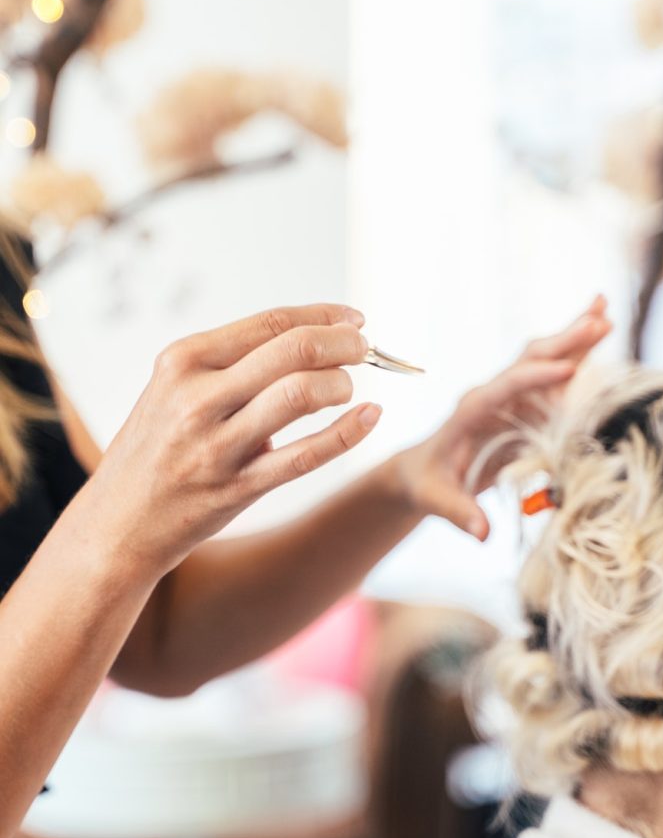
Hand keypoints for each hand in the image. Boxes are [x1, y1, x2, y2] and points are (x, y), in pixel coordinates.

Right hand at [81, 304, 380, 579]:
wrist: (118, 521)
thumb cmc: (159, 445)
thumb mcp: (177, 388)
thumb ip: (234, 361)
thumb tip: (312, 335)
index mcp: (185, 361)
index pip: (272, 323)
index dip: (324, 316)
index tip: (355, 319)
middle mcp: (198, 396)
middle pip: (293, 351)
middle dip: (343, 343)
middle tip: (365, 347)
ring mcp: (217, 444)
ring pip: (301, 395)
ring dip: (341, 384)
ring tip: (350, 387)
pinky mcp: (237, 487)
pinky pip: (307, 455)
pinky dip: (348, 432)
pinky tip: (370, 417)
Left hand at [395, 296, 611, 540]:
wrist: (424, 471)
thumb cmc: (429, 484)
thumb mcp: (437, 500)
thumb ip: (459, 512)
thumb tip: (482, 533)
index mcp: (471, 410)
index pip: (503, 387)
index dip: (534, 379)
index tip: (566, 371)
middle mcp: (493, 393)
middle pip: (529, 360)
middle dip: (562, 341)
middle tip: (596, 320)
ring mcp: (512, 394)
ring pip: (545, 357)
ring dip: (574, 335)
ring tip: (605, 310)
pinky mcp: (526, 401)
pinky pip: (555, 371)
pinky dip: (579, 350)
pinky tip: (602, 326)